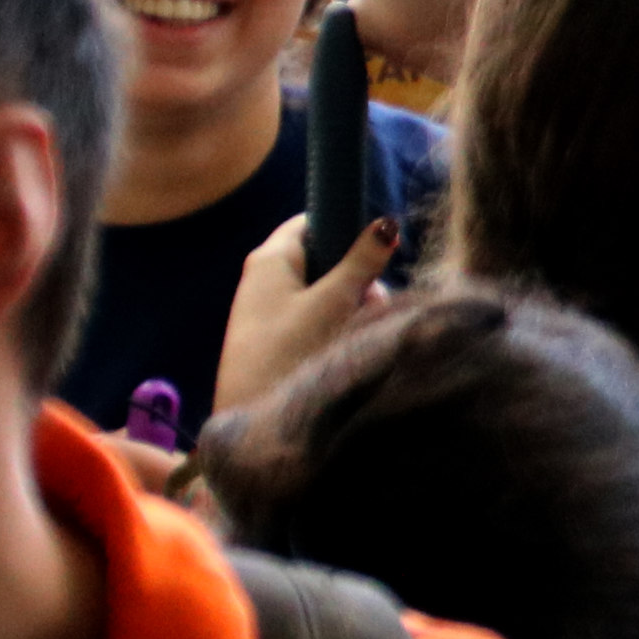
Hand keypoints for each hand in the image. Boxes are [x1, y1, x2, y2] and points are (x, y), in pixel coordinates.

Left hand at [215, 212, 395, 418]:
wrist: (251, 418)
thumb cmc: (290, 350)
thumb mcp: (334, 300)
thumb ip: (362, 260)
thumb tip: (386, 224)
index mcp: (269, 259)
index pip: (312, 220)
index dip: (345, 225)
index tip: (377, 246)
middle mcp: (265, 279)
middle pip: (325, 258)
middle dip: (357, 277)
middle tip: (371, 301)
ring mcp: (270, 310)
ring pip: (327, 292)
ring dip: (353, 306)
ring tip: (360, 331)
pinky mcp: (277, 338)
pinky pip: (317, 318)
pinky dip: (338, 326)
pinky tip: (346, 346)